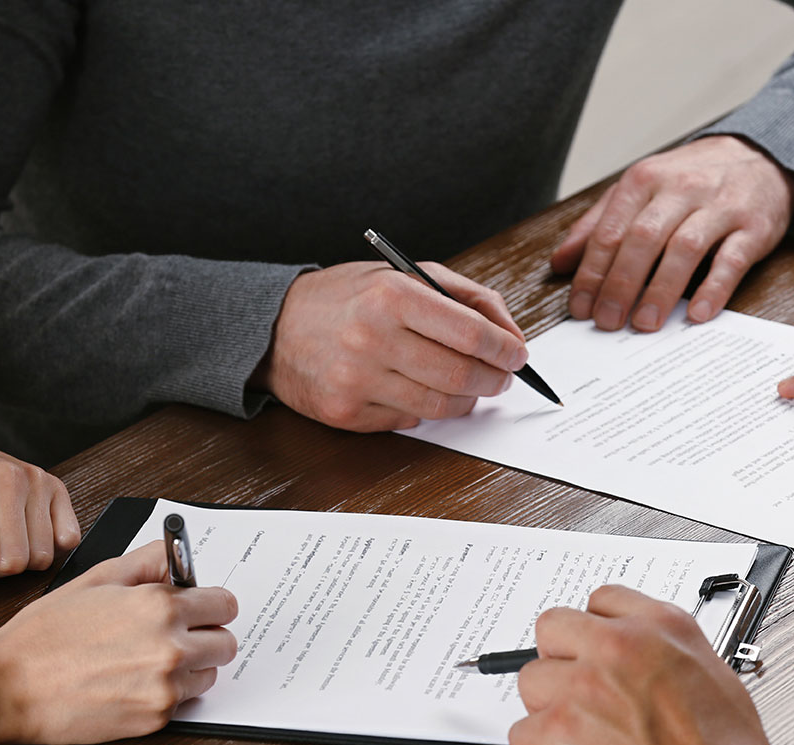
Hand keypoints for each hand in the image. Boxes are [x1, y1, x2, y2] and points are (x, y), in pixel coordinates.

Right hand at [0, 542, 238, 744]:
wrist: (8, 688)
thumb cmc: (45, 634)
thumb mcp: (95, 579)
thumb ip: (146, 562)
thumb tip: (176, 558)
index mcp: (160, 607)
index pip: (225, 605)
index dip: (210, 604)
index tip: (199, 608)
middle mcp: (171, 647)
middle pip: (226, 643)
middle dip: (206, 636)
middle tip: (176, 635)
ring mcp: (165, 688)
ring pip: (209, 675)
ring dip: (190, 668)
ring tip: (147, 661)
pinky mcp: (155, 720)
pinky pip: (182, 703)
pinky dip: (167, 694)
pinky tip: (131, 683)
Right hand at [258, 261, 528, 430]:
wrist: (275, 328)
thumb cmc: (348, 298)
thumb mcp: (405, 275)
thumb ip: (466, 298)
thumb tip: (511, 337)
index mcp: (392, 296)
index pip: (472, 334)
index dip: (506, 350)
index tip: (518, 355)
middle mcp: (372, 338)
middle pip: (461, 375)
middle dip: (494, 380)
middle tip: (502, 376)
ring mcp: (357, 381)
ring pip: (441, 406)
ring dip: (467, 400)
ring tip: (469, 386)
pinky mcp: (346, 413)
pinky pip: (410, 420)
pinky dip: (427, 408)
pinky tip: (421, 390)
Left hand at [508, 585, 778, 744]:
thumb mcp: (717, 680)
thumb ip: (669, 658)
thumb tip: (645, 666)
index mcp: (661, 627)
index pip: (601, 600)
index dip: (593, 634)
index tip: (594, 656)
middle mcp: (620, 646)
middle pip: (551, 629)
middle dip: (560, 664)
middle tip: (580, 702)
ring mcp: (585, 684)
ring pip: (531, 683)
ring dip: (549, 715)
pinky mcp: (560, 729)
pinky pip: (521, 736)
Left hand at [551, 135, 793, 331]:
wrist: (760, 156)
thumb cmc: (689, 181)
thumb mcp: (639, 191)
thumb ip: (599, 224)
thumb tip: (560, 263)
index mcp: (644, 181)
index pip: (610, 231)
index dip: (592, 273)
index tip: (581, 308)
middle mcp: (680, 189)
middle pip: (642, 239)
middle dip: (620, 284)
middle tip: (607, 322)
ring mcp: (719, 206)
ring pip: (684, 248)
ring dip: (661, 290)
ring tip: (644, 323)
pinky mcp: (754, 226)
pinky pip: (732, 259)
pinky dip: (714, 288)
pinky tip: (699, 314)